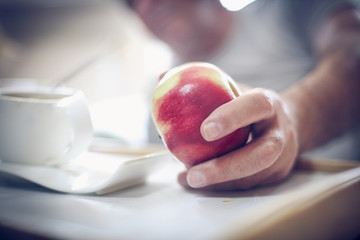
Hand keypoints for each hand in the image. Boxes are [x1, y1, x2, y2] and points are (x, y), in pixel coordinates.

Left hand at [178, 88, 298, 189]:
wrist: (288, 122)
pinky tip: (194, 181)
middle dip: (224, 168)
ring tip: (187, 179)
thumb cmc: (250, 104)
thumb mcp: (233, 88)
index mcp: (270, 104)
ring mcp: (282, 158)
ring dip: (218, 182)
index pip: (256, 106)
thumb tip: (161, 77)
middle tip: (192, 174)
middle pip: (260, 154)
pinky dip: (220, 186)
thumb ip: (203, 84)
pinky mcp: (275, 175)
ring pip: (252, 177)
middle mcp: (280, 133)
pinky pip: (247, 185)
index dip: (232, 117)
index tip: (204, 131)